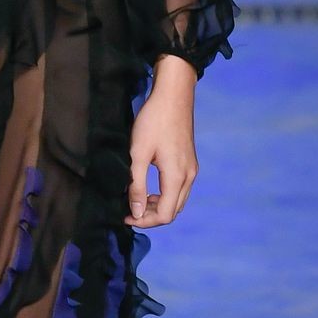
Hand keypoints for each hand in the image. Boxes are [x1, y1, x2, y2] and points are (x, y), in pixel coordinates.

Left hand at [125, 56, 196, 227]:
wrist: (173, 96)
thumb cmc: (153, 122)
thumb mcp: (138, 154)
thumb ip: (136, 185)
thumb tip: (135, 212)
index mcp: (177, 177)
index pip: (165, 215)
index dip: (144, 221)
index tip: (126, 216)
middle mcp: (189, 177)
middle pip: (173, 211)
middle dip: (151, 216)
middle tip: (130, 211)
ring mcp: (192, 170)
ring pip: (177, 201)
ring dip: (158, 207)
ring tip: (137, 200)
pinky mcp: (190, 163)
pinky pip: (179, 189)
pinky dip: (165, 196)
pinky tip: (150, 189)